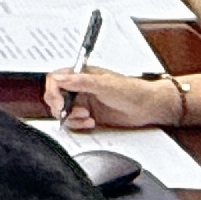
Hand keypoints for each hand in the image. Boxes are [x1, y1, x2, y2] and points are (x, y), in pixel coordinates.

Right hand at [49, 65, 178, 131]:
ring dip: (71, 118)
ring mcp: (84, 102)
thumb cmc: (131, 90)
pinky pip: (74, 122)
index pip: (56, 80)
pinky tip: (90, 122)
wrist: (147, 107)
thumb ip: (79, 81)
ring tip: (85, 117)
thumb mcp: (103, 84)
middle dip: (61, 107)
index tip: (59, 103)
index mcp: (81, 75)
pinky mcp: (89, 116)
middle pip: (56, 98)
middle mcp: (80, 88)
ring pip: (64, 112)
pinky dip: (79, 124)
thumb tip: (59, 78)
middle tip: (68, 112)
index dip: (53, 92)